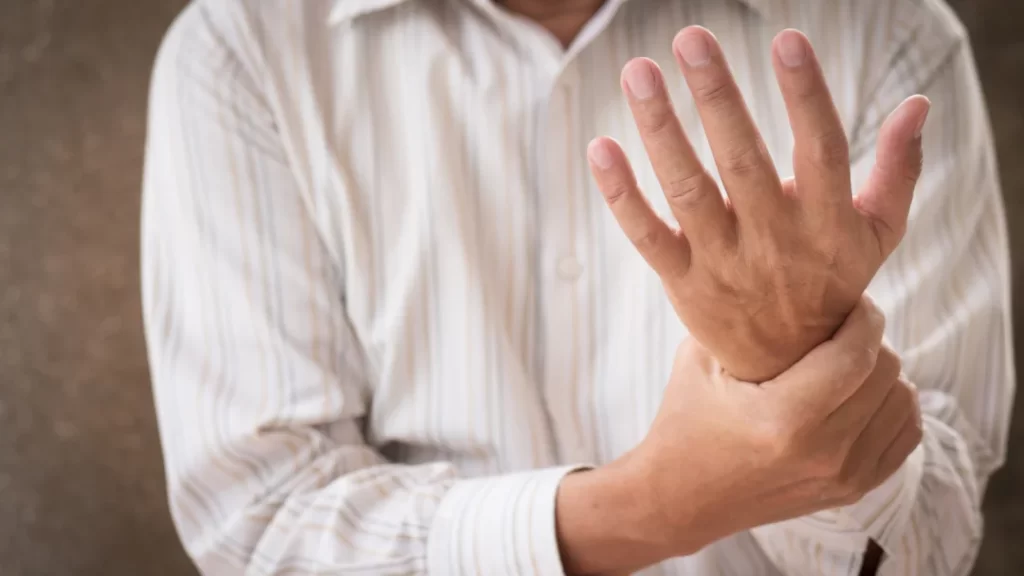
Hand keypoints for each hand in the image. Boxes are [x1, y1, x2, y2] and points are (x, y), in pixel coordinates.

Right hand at [555, 297, 921, 573]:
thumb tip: (779, 277)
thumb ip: (739, 318)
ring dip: (884, 371)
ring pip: (903, 401)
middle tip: (844, 326)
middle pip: (885, 373)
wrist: (680, 500)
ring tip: (852, 358)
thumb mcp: (698, 362)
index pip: (856, 355)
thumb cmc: (684, 423)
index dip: (864, 317)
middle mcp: (822, 452)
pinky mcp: (852, 491)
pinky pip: (906, 434)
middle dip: (871, 339)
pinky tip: (866, 391)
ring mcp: (842, 477)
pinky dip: (895, 405)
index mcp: (783, 419)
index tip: (851, 300)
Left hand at [587, 27, 930, 380]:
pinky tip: (600, 146)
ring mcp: (723, 262)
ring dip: (660, 130)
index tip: (788, 39)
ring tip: (638, 72)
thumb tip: (918, 104)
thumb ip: (897, 170)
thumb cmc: (832, 282)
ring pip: (687, 190)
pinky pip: (646, 235)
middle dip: (716, 97)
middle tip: (691, 38)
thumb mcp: (877, 234)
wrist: (790, 366)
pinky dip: (621, 195)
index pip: (822, 149)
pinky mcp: (683, 281)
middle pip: (742, 161)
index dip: (807, 95)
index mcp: (827, 222)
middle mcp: (774, 241)